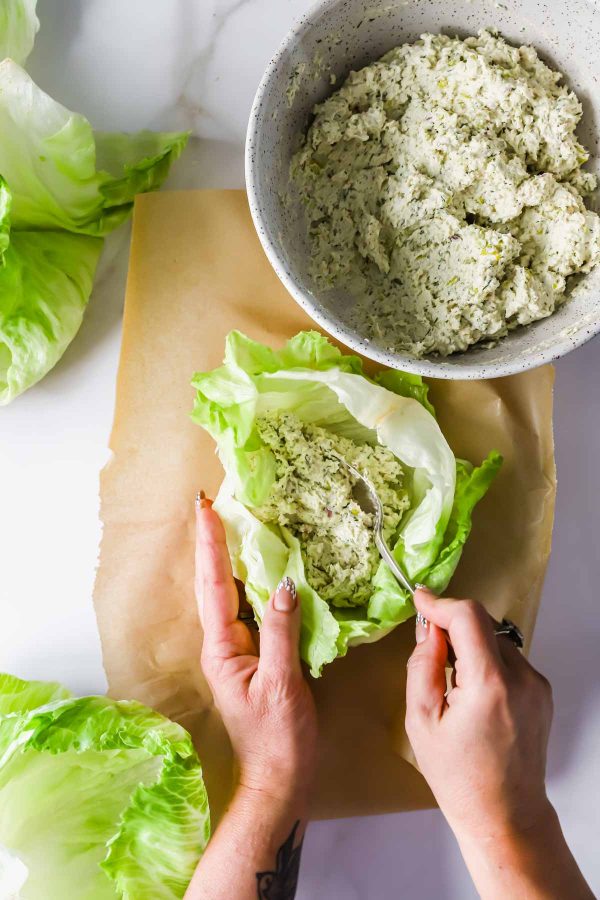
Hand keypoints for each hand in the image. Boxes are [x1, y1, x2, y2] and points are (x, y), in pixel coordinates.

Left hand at [195, 496, 316, 802]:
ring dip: (230, 558)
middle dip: (213, 542)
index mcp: (223, 648)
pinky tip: (265, 568)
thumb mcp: (282, 683)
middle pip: (214, 582)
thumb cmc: (279, 737)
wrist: (280, 777)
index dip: (210, 544)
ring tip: (232, 523)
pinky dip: (255, 583)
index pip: (214, 584)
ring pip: (232, 593)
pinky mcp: (256, 656)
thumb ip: (282, 632)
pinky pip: (252, 610)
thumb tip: (285, 584)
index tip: (206, 508)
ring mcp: (239, 649)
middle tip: (212, 503)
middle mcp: (224, 643)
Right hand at [406, 587, 552, 842]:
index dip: (441, 603)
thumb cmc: (459, 778)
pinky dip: (487, 663)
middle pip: (483, 624)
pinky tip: (473, 695)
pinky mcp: (542, 693)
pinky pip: (509, 660)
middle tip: (428, 650)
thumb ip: (422, 666)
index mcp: (490, 685)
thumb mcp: (421, 721)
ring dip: (470, 646)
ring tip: (452, 684)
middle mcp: (522, 678)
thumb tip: (428, 630)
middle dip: (452, 627)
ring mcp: (537, 685)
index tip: (420, 601)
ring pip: (495, 640)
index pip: (469, 616)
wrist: (505, 815)